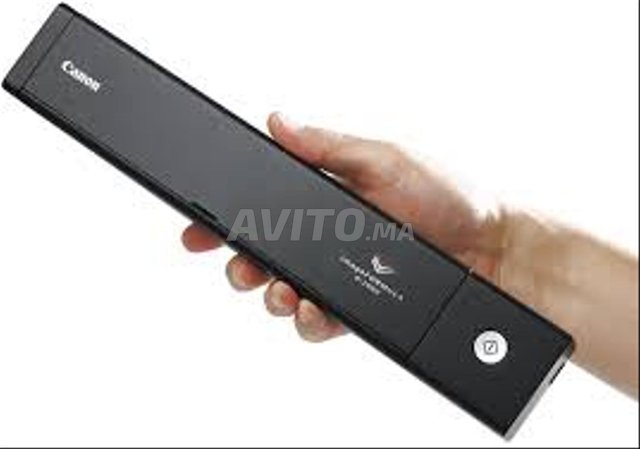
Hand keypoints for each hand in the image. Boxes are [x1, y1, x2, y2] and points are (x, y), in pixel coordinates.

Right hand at [181, 112, 499, 341]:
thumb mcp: (384, 158)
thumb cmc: (448, 196)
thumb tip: (278, 122)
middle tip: (242, 269)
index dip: (225, 220)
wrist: (490, 250)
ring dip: (271, 296)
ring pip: (283, 293)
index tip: (199, 231)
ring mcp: (339, 276)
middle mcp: (326, 238)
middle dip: (241, 266)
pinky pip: (318, 321)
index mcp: (325, 197)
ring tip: (280, 292)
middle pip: (263, 256)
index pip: (262, 206)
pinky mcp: (355, 308)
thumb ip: (328, 147)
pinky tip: (311, 312)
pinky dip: (307, 321)